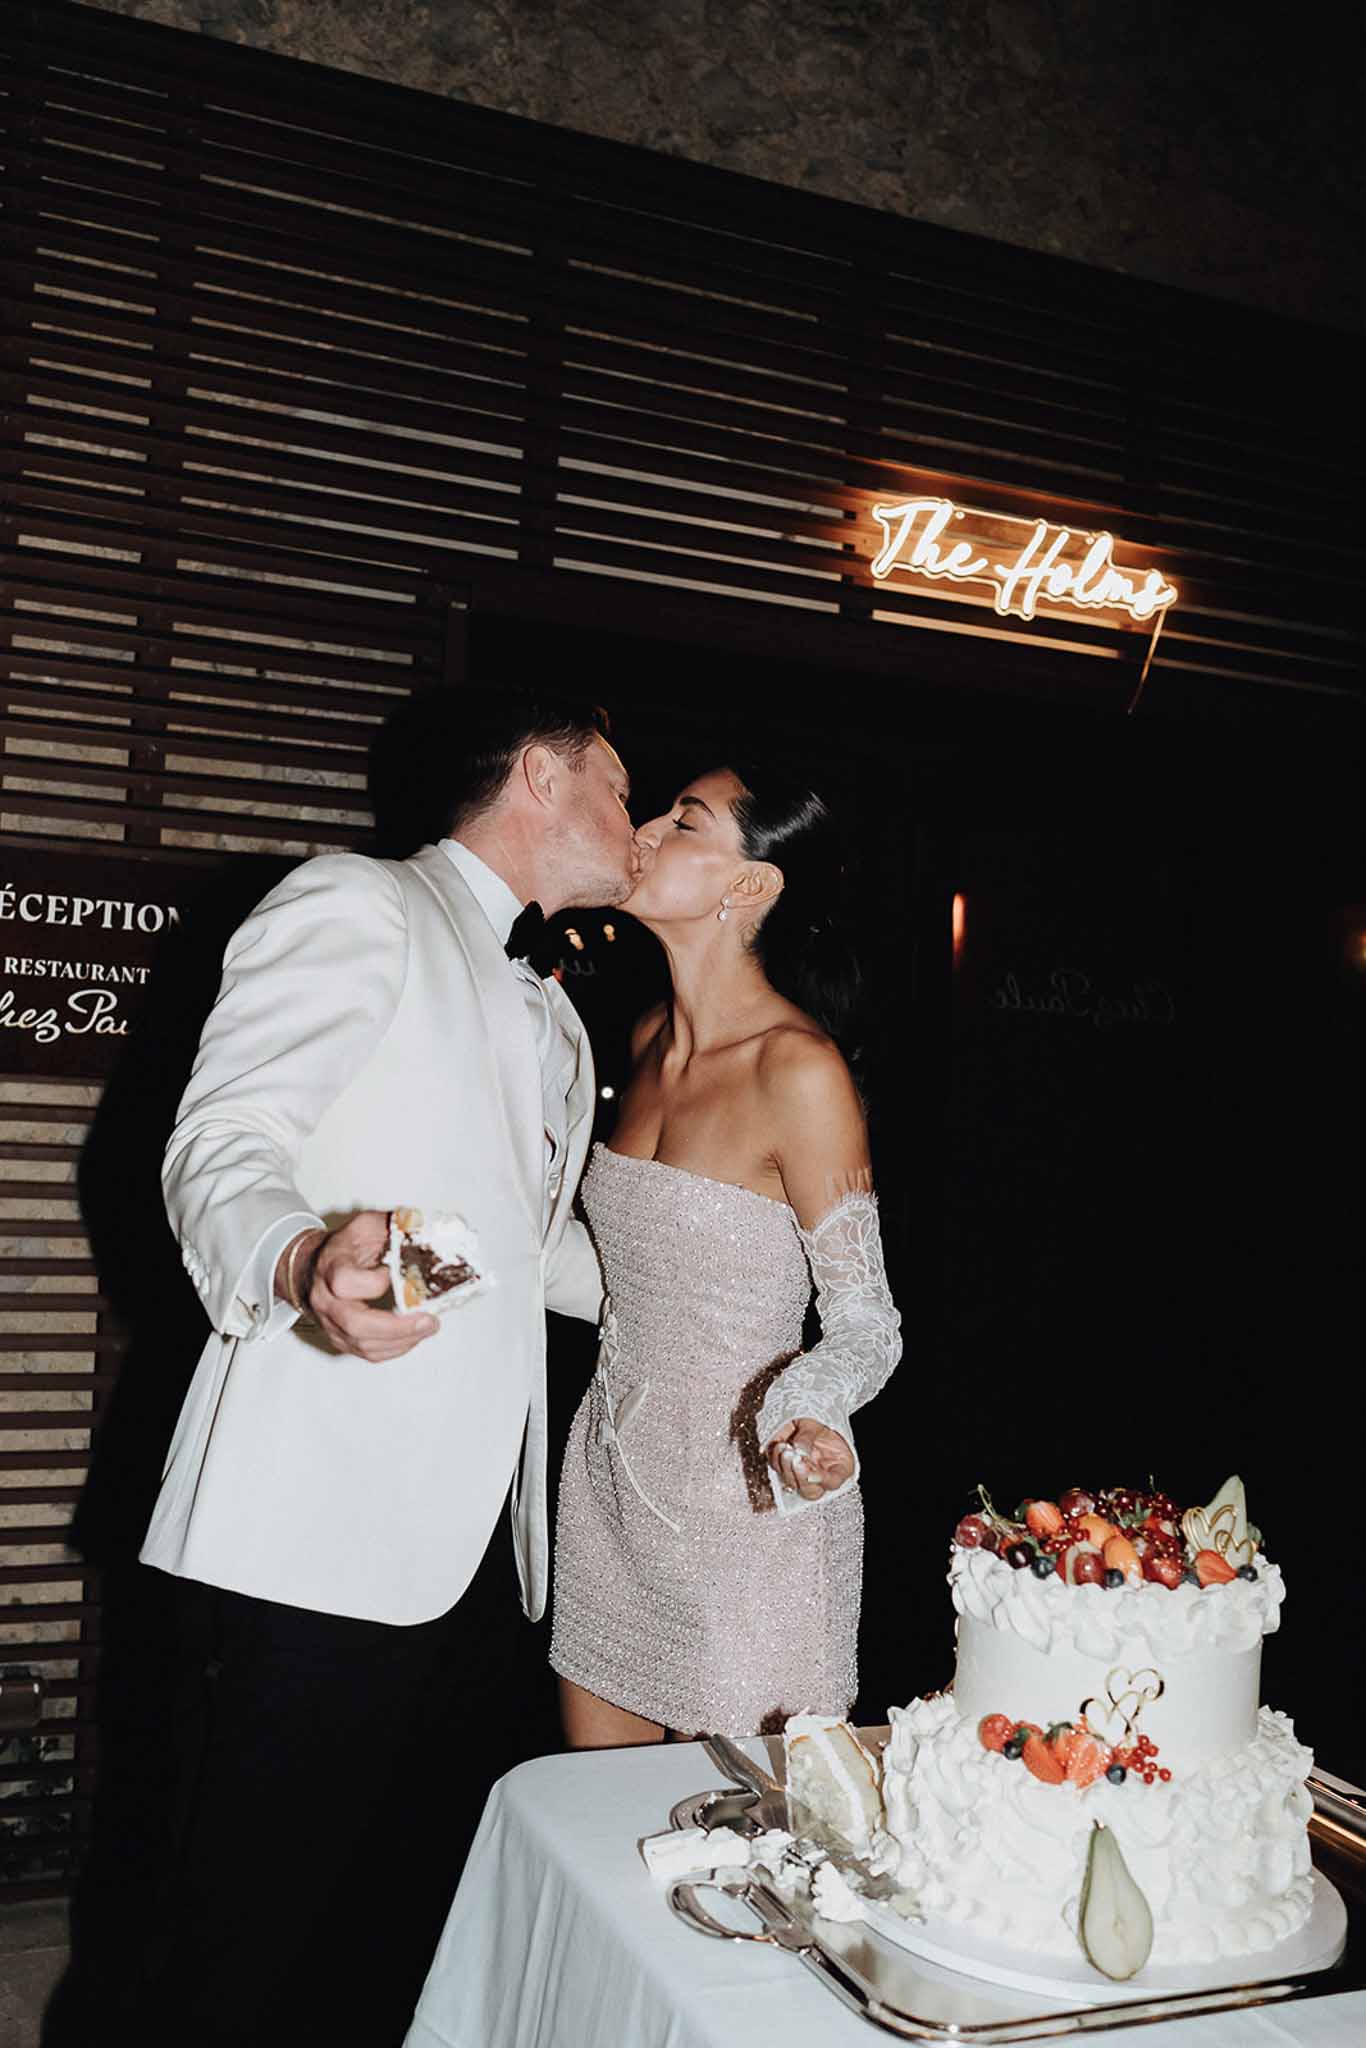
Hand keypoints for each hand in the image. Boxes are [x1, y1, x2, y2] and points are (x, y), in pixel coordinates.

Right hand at [274, 1211, 437, 1360]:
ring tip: (427, 1327)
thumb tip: (427, 1227)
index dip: (373, 1282)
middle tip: (427, 1320)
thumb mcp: (365, 1226)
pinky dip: (395, 1348)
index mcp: (331, 1266)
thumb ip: (395, 1224)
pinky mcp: (341, 1339)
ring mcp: (331, 1323)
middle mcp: (326, 1299)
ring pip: (364, 1345)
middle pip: (355, 1324)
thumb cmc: (343, 1248)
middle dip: (397, 1327)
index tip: (392, 1273)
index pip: (344, 1281)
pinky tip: (413, 1337)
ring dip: (402, 1340)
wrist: (311, 1268)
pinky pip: (368, 1353)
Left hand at [764, 1418, 853, 1500]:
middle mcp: (820, 1476)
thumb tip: (798, 1448)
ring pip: (792, 1485)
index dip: (822, 1480)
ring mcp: (802, 1475)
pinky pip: (778, 1471)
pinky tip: (779, 1446)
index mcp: (838, 1467)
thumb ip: (808, 1437)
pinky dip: (776, 1460)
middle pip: (811, 1491)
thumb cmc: (817, 1420)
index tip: (810, 1473)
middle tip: (794, 1458)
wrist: (803, 1414)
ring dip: (786, 1468)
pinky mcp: (785, 1469)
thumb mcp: (817, 1424)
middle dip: (800, 1477)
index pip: (833, 1482)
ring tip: (784, 1447)